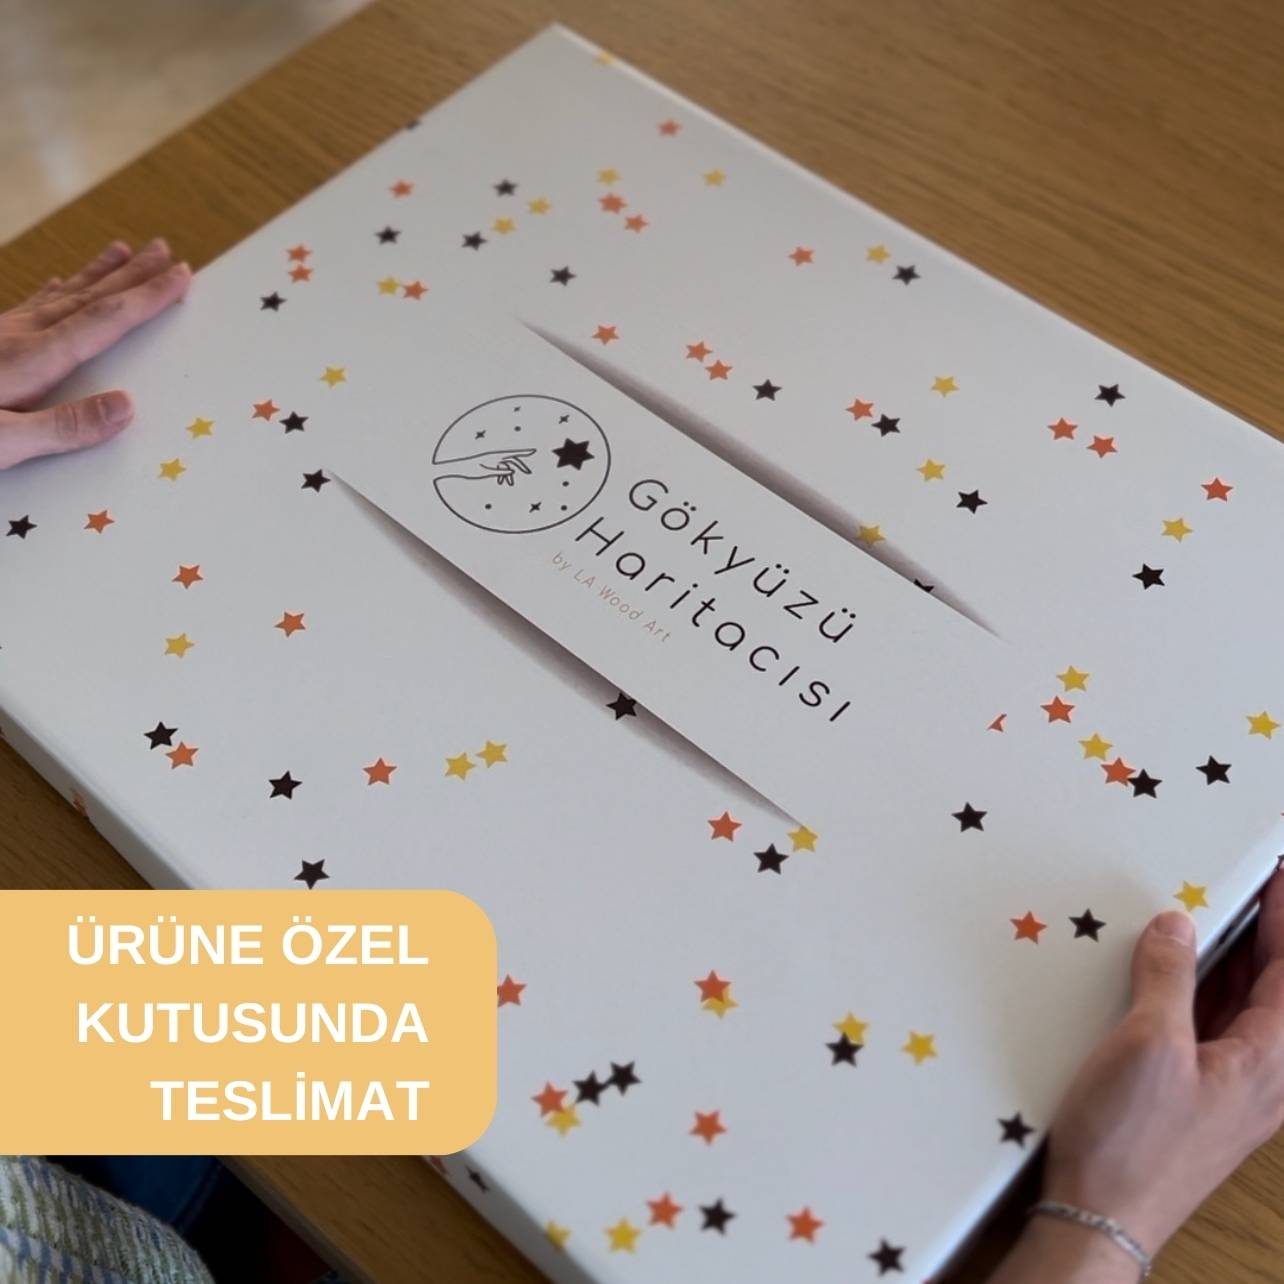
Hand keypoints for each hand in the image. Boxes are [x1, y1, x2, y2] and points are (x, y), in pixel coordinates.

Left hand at [0, 239, 190, 469]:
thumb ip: (61, 427)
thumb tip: (126, 406)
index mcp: (31, 361)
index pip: (102, 321)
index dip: (146, 297)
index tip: (181, 274)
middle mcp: (17, 337)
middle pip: (87, 298)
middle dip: (132, 275)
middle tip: (166, 250)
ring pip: (60, 294)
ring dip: (97, 273)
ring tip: (124, 249)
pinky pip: (30, 304)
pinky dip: (55, 289)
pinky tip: (59, 284)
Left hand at [434, 447, 536, 485]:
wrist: (457, 467)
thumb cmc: (469, 469)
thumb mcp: (486, 471)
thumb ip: (500, 471)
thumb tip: (513, 470)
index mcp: (494, 455)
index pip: (512, 453)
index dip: (524, 452)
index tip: (533, 451)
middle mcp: (494, 456)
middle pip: (511, 459)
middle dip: (520, 465)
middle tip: (528, 472)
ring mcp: (491, 459)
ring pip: (504, 465)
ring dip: (508, 474)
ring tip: (511, 484)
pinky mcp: (487, 463)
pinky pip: (498, 468)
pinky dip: (501, 474)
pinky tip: (501, 482)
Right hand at [1042, 872, 1283, 1254]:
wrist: (1101, 1218)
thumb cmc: (1132, 1144)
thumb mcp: (1148, 1044)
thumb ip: (1168, 978)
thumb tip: (1177, 925)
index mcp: (1269, 1063)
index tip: (1276, 877)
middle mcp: (1262, 1078)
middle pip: (1275, 992)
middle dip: (1265, 938)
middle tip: (1245, 890)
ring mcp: (1230, 1092)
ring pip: (1245, 1011)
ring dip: (1232, 962)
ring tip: (1209, 918)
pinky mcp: (1196, 1100)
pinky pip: (1212, 1030)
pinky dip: (1201, 992)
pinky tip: (1171, 976)